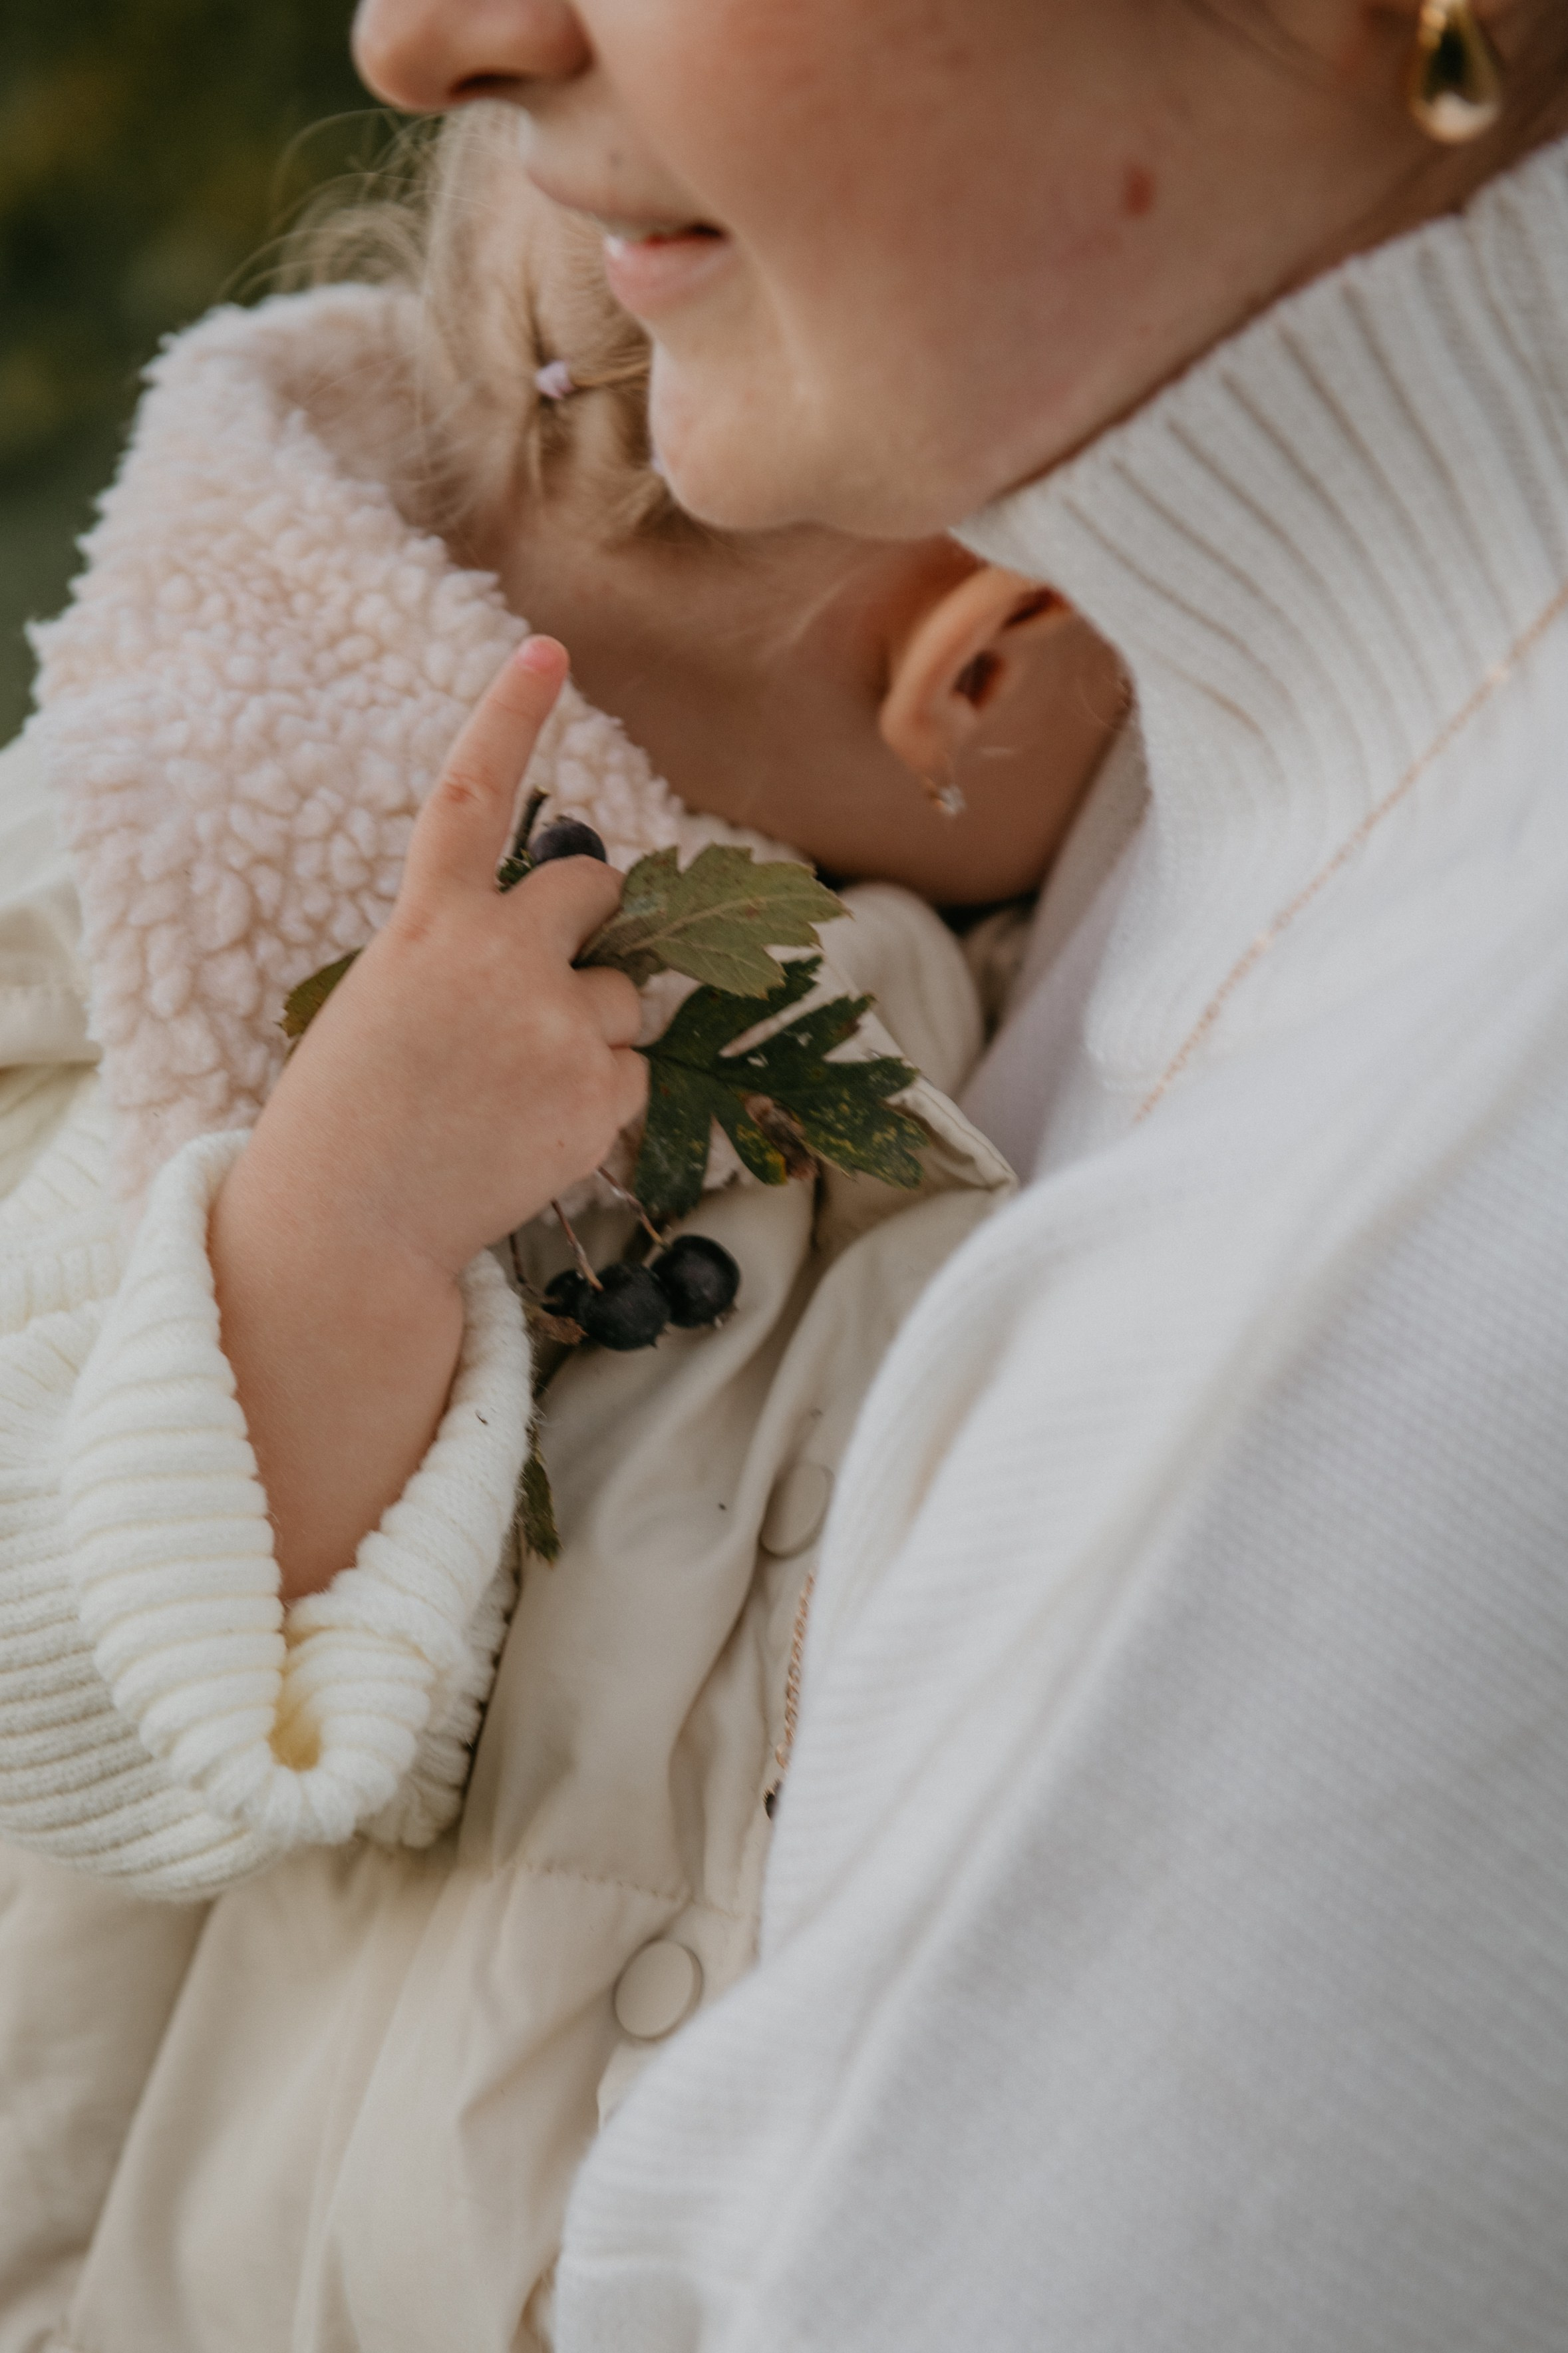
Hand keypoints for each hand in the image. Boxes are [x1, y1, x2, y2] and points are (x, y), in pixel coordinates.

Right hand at [210, 638, 643, 1599]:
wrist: (352, 1225)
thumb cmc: (357, 1111)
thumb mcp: (389, 999)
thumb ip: (468, 951)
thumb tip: (566, 939)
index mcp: (428, 925)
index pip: (474, 797)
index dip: (511, 717)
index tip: (549, 649)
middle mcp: (501, 959)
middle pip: (596, 889)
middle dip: (590, 920)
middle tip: (544, 979)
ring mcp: (558, 1026)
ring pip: (625, 995)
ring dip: (592, 1026)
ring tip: (515, 1090)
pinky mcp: (598, 1095)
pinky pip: (634, 1072)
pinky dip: (600, 1098)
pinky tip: (535, 1132)